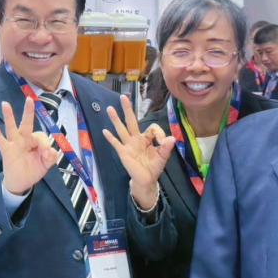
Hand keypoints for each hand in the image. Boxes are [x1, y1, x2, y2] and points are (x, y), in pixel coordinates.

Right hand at [0, 98, 57, 196]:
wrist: (21, 182)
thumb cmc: (33, 169)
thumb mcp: (46, 164)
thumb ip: (51, 157)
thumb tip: (50, 151)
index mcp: (35, 141)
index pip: (40, 135)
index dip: (44, 144)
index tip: (46, 154)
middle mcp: (24, 139)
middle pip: (26, 123)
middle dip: (28, 111)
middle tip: (29, 99)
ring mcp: (14, 144)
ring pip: (11, 128)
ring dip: (9, 116)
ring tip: (5, 104)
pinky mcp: (7, 151)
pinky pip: (1, 142)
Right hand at [101, 95, 170, 209]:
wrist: (146, 180)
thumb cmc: (154, 167)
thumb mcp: (163, 157)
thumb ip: (166, 148)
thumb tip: (172, 138)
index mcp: (147, 138)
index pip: (151, 128)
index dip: (158, 132)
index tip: (162, 140)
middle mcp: (136, 139)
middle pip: (131, 121)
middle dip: (127, 109)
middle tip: (123, 97)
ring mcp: (128, 145)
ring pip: (121, 129)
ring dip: (116, 119)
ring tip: (110, 108)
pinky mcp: (123, 152)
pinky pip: (116, 144)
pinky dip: (111, 138)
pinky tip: (105, 131)